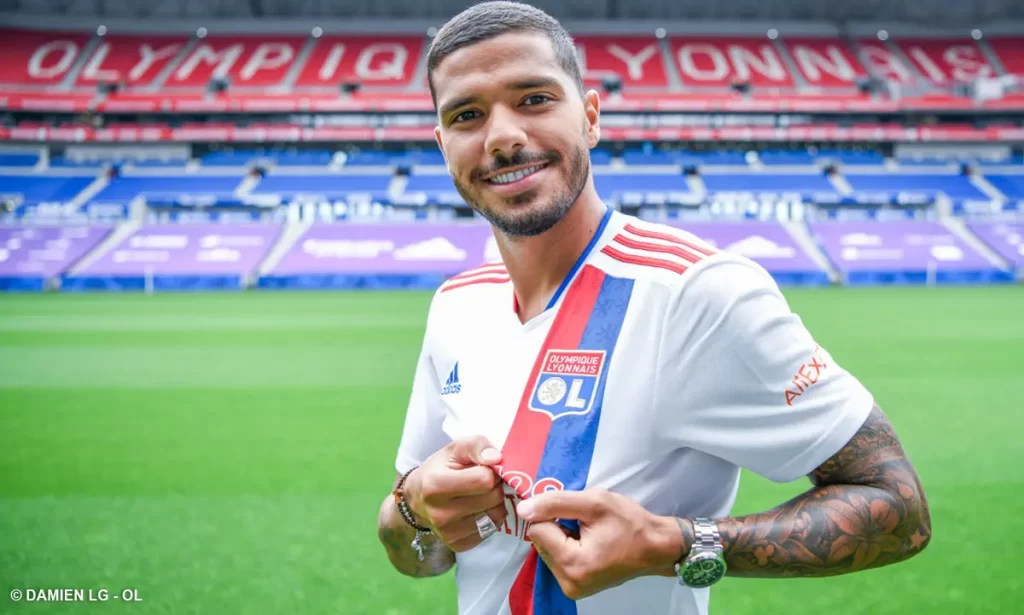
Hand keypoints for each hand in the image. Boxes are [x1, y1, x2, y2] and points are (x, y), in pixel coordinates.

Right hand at [403, 436, 508, 551]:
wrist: (416, 501)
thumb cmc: (438, 470)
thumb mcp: (453, 449)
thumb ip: (476, 445)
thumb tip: (496, 458)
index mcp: (435, 485)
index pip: (485, 479)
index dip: (490, 470)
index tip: (483, 468)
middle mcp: (440, 514)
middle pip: (493, 497)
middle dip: (495, 486)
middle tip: (483, 480)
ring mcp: (449, 533)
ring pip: (497, 515)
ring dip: (495, 502)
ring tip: (480, 494)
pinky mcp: (459, 545)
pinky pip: (492, 529)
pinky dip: (490, 517)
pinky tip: (477, 509)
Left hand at [517, 488, 683, 599]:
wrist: (656, 547)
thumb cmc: (630, 523)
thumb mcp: (594, 502)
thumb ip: (555, 503)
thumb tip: (522, 510)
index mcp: (573, 563)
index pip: (536, 530)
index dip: (554, 514)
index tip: (578, 514)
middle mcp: (568, 582)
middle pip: (540, 542)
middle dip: (558, 527)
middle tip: (586, 524)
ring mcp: (572, 589)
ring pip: (546, 550)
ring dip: (562, 537)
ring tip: (589, 534)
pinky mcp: (576, 589)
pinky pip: (557, 560)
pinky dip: (567, 548)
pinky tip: (588, 544)